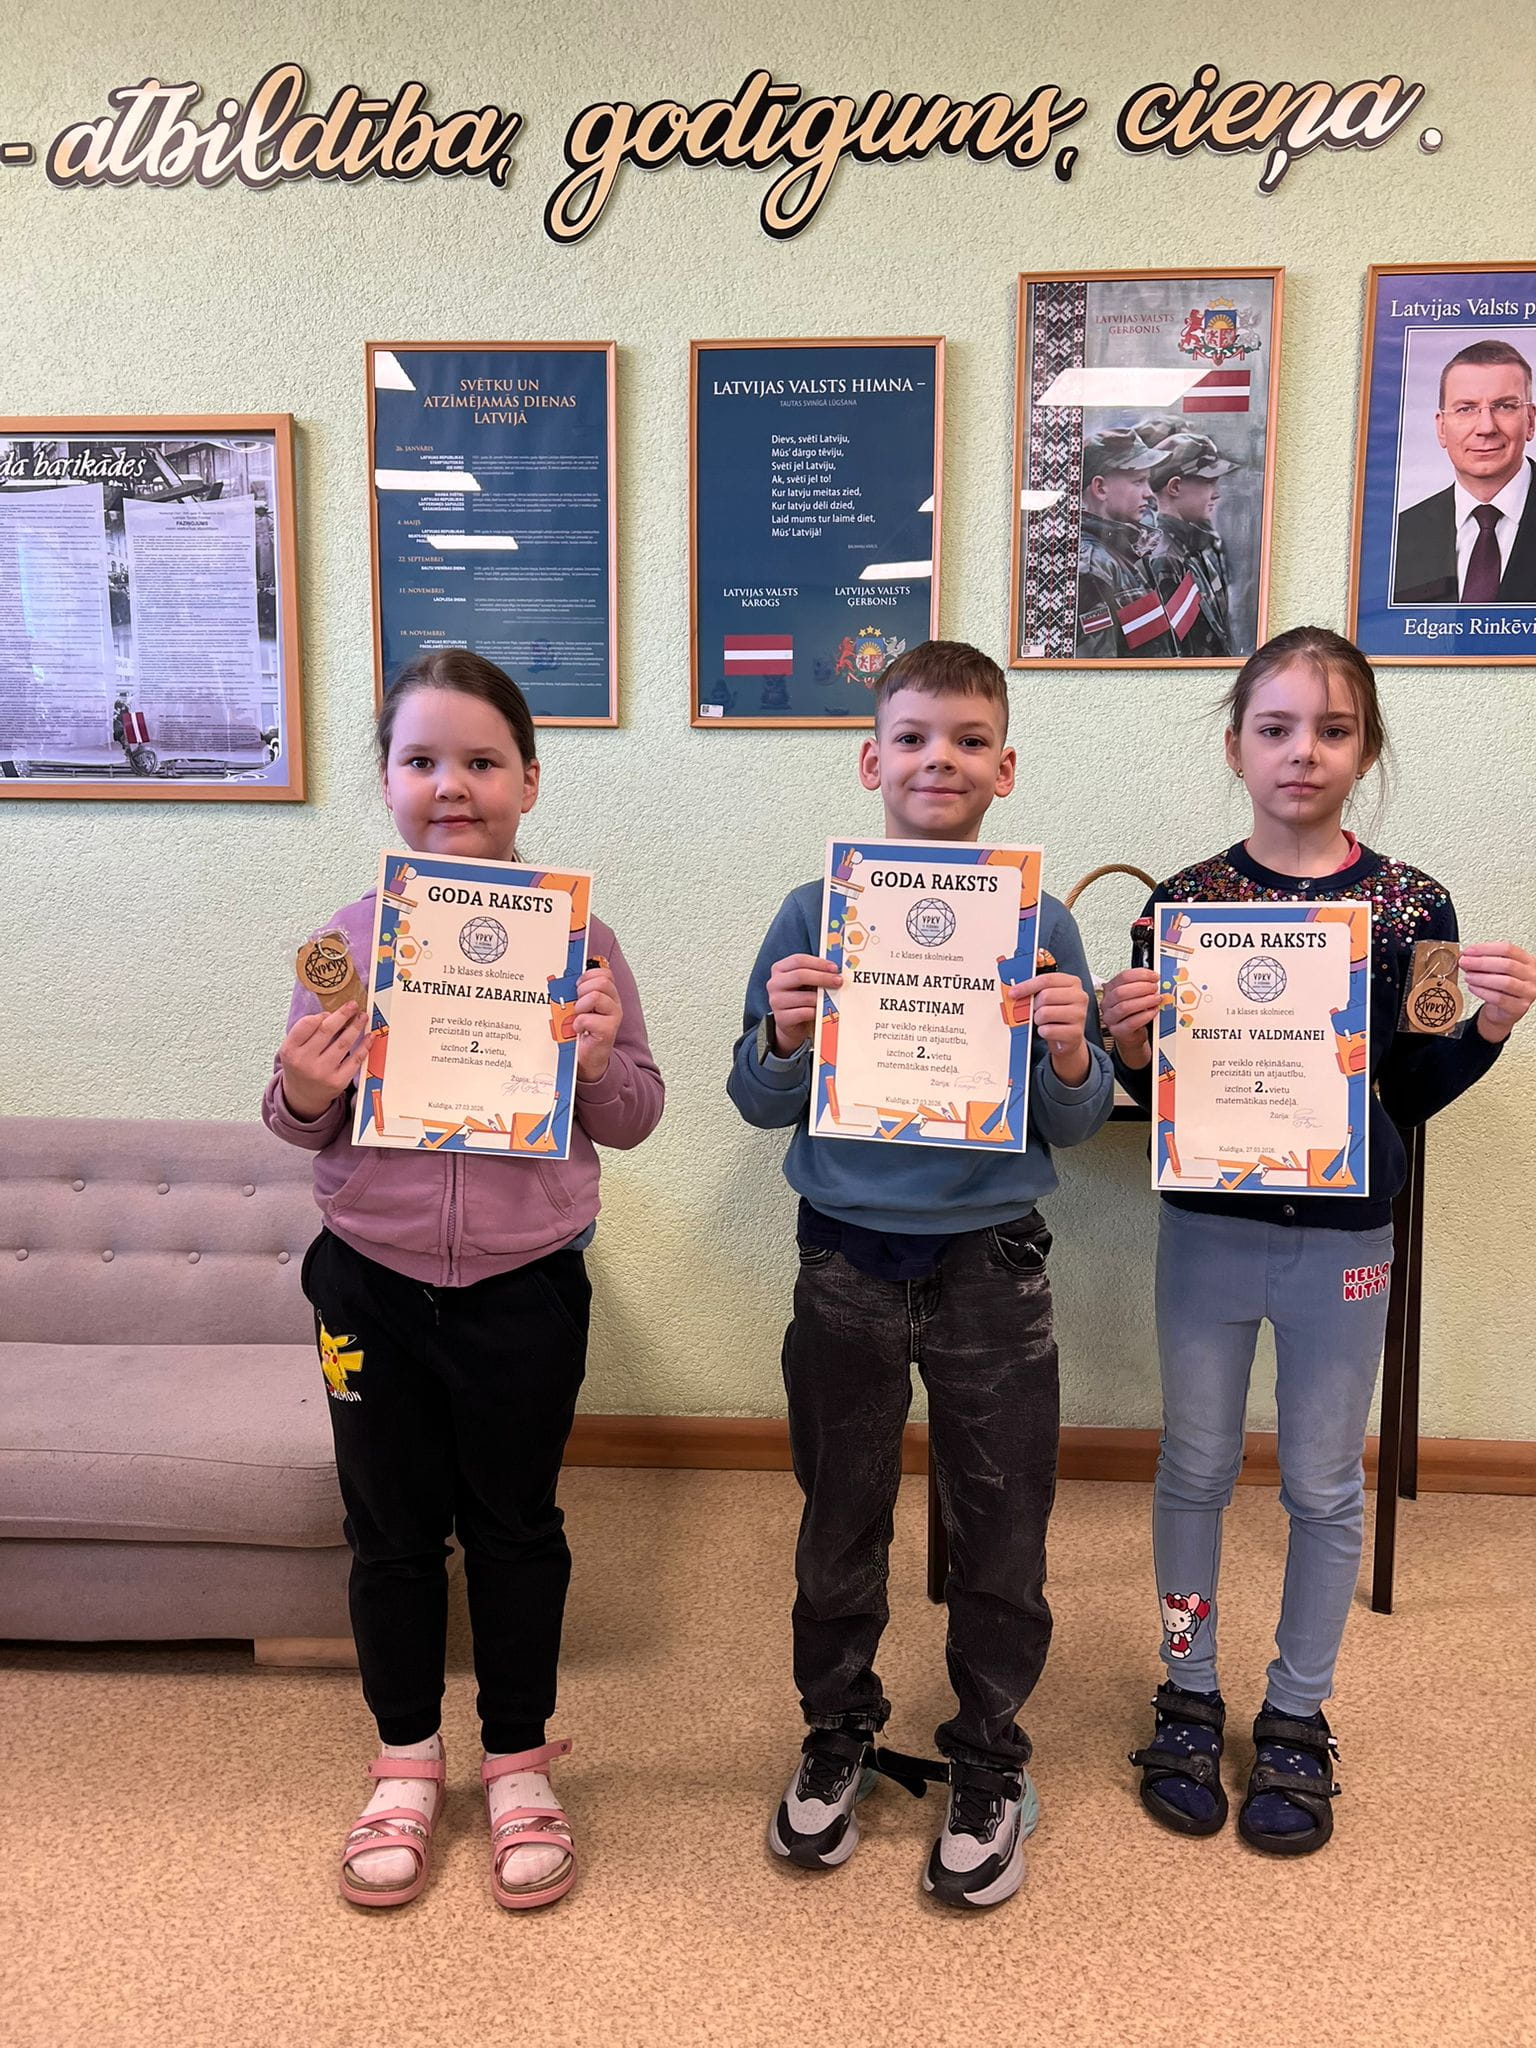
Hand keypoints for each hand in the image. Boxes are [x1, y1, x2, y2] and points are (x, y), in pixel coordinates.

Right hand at [279, 1003, 371, 1120]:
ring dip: (356, 1027)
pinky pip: (355, 1060)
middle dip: (343, 1014)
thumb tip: (334, 1013)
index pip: (307, 1024)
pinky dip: (364, 1046)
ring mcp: (322, 1072)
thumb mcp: (292, 1048)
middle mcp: (304, 1062)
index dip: (321, 1015)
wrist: (303, 1096)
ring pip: (344, 1043)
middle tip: (353, 1005)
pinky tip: (369, 1037)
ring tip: (362, 1017)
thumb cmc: (300, 1066)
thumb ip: (305, 1032)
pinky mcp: (338, 1081)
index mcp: (290, 1050)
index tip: (330, 1012)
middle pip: (327, 1030)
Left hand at [573, 964, 621, 1082]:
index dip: (588, 976)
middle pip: (602, 981)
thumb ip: (578, 992)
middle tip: (577, 1003)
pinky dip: (578, 1023)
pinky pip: (587, 1018)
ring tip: (578, 1016)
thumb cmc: (582, 1032)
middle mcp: (614, 1003)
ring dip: (580, 1006)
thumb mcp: (579, 1007)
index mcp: (608, 994)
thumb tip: (566, 979)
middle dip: (583, 989)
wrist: (586, 1058)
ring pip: (596, 996)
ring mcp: (613, 1017)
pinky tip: (578, 1029)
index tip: (577, 986)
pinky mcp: (608, 1030)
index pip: (605, 973)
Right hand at [765, 952, 841, 1056]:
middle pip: (800, 975)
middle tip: (838, 981)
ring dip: (822, 998)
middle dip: (823, 977)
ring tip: (832, 999)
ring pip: (804, 997)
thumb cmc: (802, 998)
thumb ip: (816, 973)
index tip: (835, 968)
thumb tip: (835, 970)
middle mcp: (774, 983)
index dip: (818, 963)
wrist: (793, 1023)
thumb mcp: (807, 982)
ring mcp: (776, 1001)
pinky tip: (822, 1011)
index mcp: (779, 969)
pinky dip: (816, 1012)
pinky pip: (804, 1013)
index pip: (798, 960)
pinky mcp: (781, 1018)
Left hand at [1014, 971, 1090, 1084]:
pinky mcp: (1075, 1032)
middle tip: (1036, 1011)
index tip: (1013, 993)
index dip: (1027, 986)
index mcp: (1073, 983)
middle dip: (1034, 1005)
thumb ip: (1035, 990)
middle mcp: (1079, 997)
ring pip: (1045, 1013)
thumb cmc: (1056, 1015)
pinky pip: (1048, 1030)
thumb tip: (1015, 990)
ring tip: (1044, 1021)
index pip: (1046, 979)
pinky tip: (1050, 1030)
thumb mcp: (1049, 998)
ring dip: (1038, 1019)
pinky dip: (1043, 1032)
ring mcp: (1079, 1015)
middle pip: (1045, 996)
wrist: (1068, 1038)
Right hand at [1099, 967, 1161, 1067]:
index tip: (1154, 977)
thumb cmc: (1133, 1013)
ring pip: (1125, 1007)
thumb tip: (1155, 978)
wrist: (1131, 1034)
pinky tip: (1153, 1012)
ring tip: (1156, 999)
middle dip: (1142, 987)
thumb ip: (1141, 985)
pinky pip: (1131, 1023)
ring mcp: (1111, 1018)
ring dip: (1144, 1001)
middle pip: (1121, 992)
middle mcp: (1107, 1003)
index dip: (1141, 974)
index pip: (1123, 977)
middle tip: (1155, 988)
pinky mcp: (1118, 1031)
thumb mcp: (1135, 996)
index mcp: (1110, 990)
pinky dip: (1145, 1016)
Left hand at [1462, 942, 1535, 1041]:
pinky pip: (1499, 999)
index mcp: (1527, 961)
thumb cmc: (1500, 988)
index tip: (1468, 951)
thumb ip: (1483, 962)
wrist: (1504, 1011)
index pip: (1508, 949)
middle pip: (1507, 965)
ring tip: (1468, 977)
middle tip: (1464, 963)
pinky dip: (1482, 992)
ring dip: (1481, 978)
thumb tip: (1465, 955)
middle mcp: (1532, 975)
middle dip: (1481, 963)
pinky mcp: (1519, 1007)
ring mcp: (1528, 992)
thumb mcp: (1495, 970)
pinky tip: (1473, 988)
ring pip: (1505, 982)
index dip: (1486, 948)